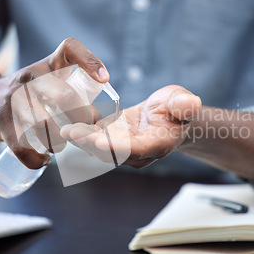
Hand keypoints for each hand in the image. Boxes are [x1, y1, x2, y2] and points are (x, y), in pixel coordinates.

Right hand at [0, 38, 108, 168]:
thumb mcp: (45, 79)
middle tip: (86, 129)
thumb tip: (101, 117)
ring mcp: (14, 99)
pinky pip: (23, 146)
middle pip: (64, 96)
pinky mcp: (2, 121)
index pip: (68, 48)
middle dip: (82, 118)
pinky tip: (44, 159)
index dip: (89, 60)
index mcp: (46, 65)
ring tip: (62, 144)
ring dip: (60, 141)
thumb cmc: (26, 94)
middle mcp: (30, 78)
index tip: (104, 79)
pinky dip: (37, 159)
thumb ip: (70, 88)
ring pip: (45, 124)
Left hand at [60, 85, 201, 168]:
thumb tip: (191, 103)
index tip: (97, 140)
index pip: (135, 149)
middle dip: (89, 143)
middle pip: (111, 152)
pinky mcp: (112, 140)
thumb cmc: (178, 108)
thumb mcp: (183, 101)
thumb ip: (184, 105)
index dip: (116, 146)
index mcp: (157, 144)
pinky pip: (94, 139)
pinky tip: (64, 124)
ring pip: (99, 148)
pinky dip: (80, 133)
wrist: (169, 116)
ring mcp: (123, 148)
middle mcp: (137, 152)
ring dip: (81, 140)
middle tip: (70, 132)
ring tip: (63, 129)